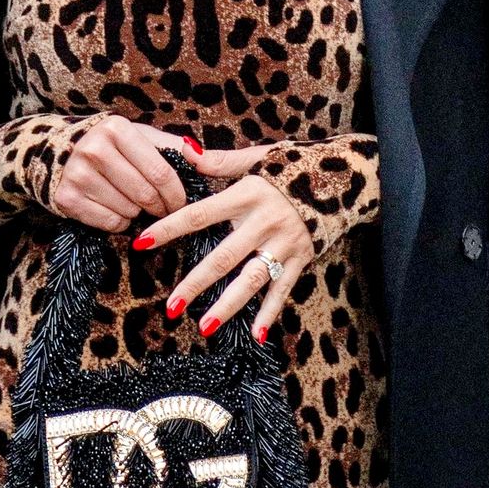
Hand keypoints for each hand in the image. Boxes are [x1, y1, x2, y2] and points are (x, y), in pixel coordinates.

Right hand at [52, 116, 189, 231]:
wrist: (59, 153)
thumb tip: (202, 156)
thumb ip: (173, 146)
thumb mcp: (140, 137)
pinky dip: (120, 222)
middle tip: (164, 210)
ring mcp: (78, 174)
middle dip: (161, 208)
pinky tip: (116, 208)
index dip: (176, 194)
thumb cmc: (112, 147)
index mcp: (116, 129)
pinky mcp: (68, 198)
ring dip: (139, 213)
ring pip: (129, 210)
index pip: (160, 171)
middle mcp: (94, 149)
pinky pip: (110, 223)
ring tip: (134, 202)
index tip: (181, 203)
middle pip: (145, 194)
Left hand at [132, 140, 309, 343]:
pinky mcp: (302, 259)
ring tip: (203, 327)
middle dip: (195, 283)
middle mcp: (264, 222)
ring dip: (227, 305)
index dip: (170, 228)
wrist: (347, 177)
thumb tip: (186, 152)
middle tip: (171, 307)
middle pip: (223, 257)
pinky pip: (282, 290)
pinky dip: (270, 313)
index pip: (200, 214)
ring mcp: (284, 244)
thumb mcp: (259, 157)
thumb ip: (221, 161)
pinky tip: (256, 334)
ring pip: (251, 280)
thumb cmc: (294, 166)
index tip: (142, 243)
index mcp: (247, 194)